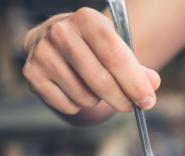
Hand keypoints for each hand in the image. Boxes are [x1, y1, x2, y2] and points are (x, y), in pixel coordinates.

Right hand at [22, 7, 160, 114]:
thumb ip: (138, 69)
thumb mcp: (117, 49)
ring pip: (85, 96)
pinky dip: (78, 105)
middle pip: (100, 81)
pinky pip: (68, 105)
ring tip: (94, 86)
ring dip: (98, 100)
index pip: (114, 55)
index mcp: (86, 19)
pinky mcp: (32, 74)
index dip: (134, 82)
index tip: (148, 101)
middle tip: (133, 107)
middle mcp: (60, 32)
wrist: (56, 42)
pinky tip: (75, 89)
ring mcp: (42, 53)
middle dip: (122, 99)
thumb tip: (152, 85)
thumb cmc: (94, 48)